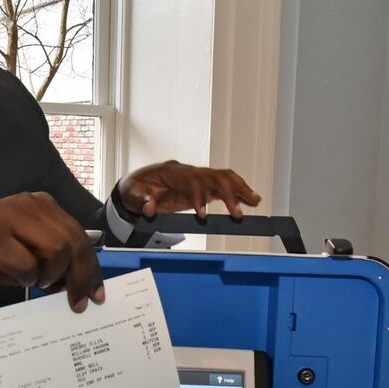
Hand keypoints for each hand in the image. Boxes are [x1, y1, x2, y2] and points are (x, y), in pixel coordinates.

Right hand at [0, 192, 104, 312]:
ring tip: (38, 283)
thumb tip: (84, 284)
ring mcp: (9, 218)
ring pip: (56, 250)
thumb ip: (54, 258)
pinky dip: (27, 279)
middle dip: (80, 277)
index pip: (79, 235)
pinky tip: (17, 279)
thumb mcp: (26, 250)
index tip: (97, 294)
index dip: (92, 267)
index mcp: (41, 204)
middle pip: (73, 242)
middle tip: (77, 302)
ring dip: (51, 276)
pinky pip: (26, 265)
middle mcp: (28, 205)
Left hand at [117, 161, 261, 219]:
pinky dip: (238, 192)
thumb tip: (150, 208)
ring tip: (255, 201)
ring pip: (223, 177)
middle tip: (238, 212)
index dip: (199, 197)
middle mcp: (189, 172)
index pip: (192, 181)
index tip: (201, 215)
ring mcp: (197, 179)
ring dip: (240, 188)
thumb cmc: (135, 188)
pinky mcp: (202, 187)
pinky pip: (223, 187)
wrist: (137, 185)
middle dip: (228, 192)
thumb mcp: (133, 194)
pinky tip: (250, 200)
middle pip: (214, 176)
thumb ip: (143, 200)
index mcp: (173, 172)